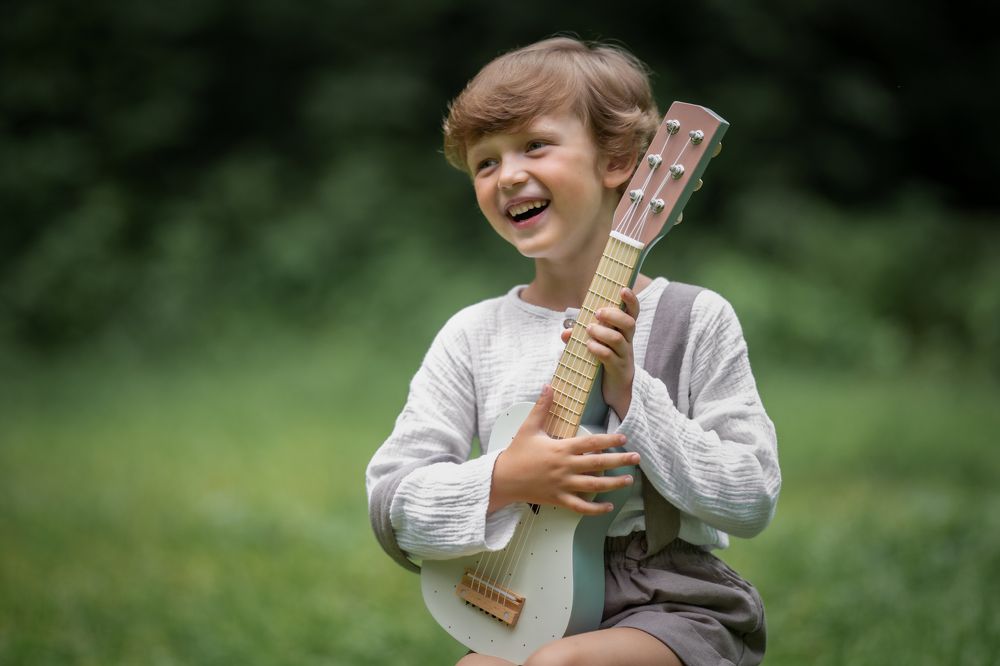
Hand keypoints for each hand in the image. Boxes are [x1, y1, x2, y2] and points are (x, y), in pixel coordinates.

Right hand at [489, 385, 639, 514]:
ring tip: (629, 480)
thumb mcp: (529, 427)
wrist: (503, 478)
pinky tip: (608, 506)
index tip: (624, 438)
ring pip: (594, 485)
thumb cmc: (517, 452)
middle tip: (637, 458)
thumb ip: (542, 407)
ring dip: (614, 483)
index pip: (591, 443)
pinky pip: (581, 506)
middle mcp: (566, 467)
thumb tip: (549, 386)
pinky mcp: (559, 499)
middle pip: (598, 464)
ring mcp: (563, 484)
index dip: (609, 440)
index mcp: (561, 449)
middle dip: (620, 461)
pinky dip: (595, 508)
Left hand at [561, 287, 638, 419]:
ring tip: (589, 329)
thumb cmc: (603, 364)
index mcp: (623, 333)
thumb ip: (579, 338)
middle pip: (629, 324)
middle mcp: (627, 343)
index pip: (632, 313)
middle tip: (597, 313)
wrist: (614, 392)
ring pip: (619, 340)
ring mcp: (624, 357)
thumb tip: (565, 332)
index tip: (623, 289)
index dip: (631, 300)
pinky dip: (599, 349)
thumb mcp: (592, 347)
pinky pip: (610, 357)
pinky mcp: (618, 371)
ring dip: (603, 332)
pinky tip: (589, 346)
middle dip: (614, 315)